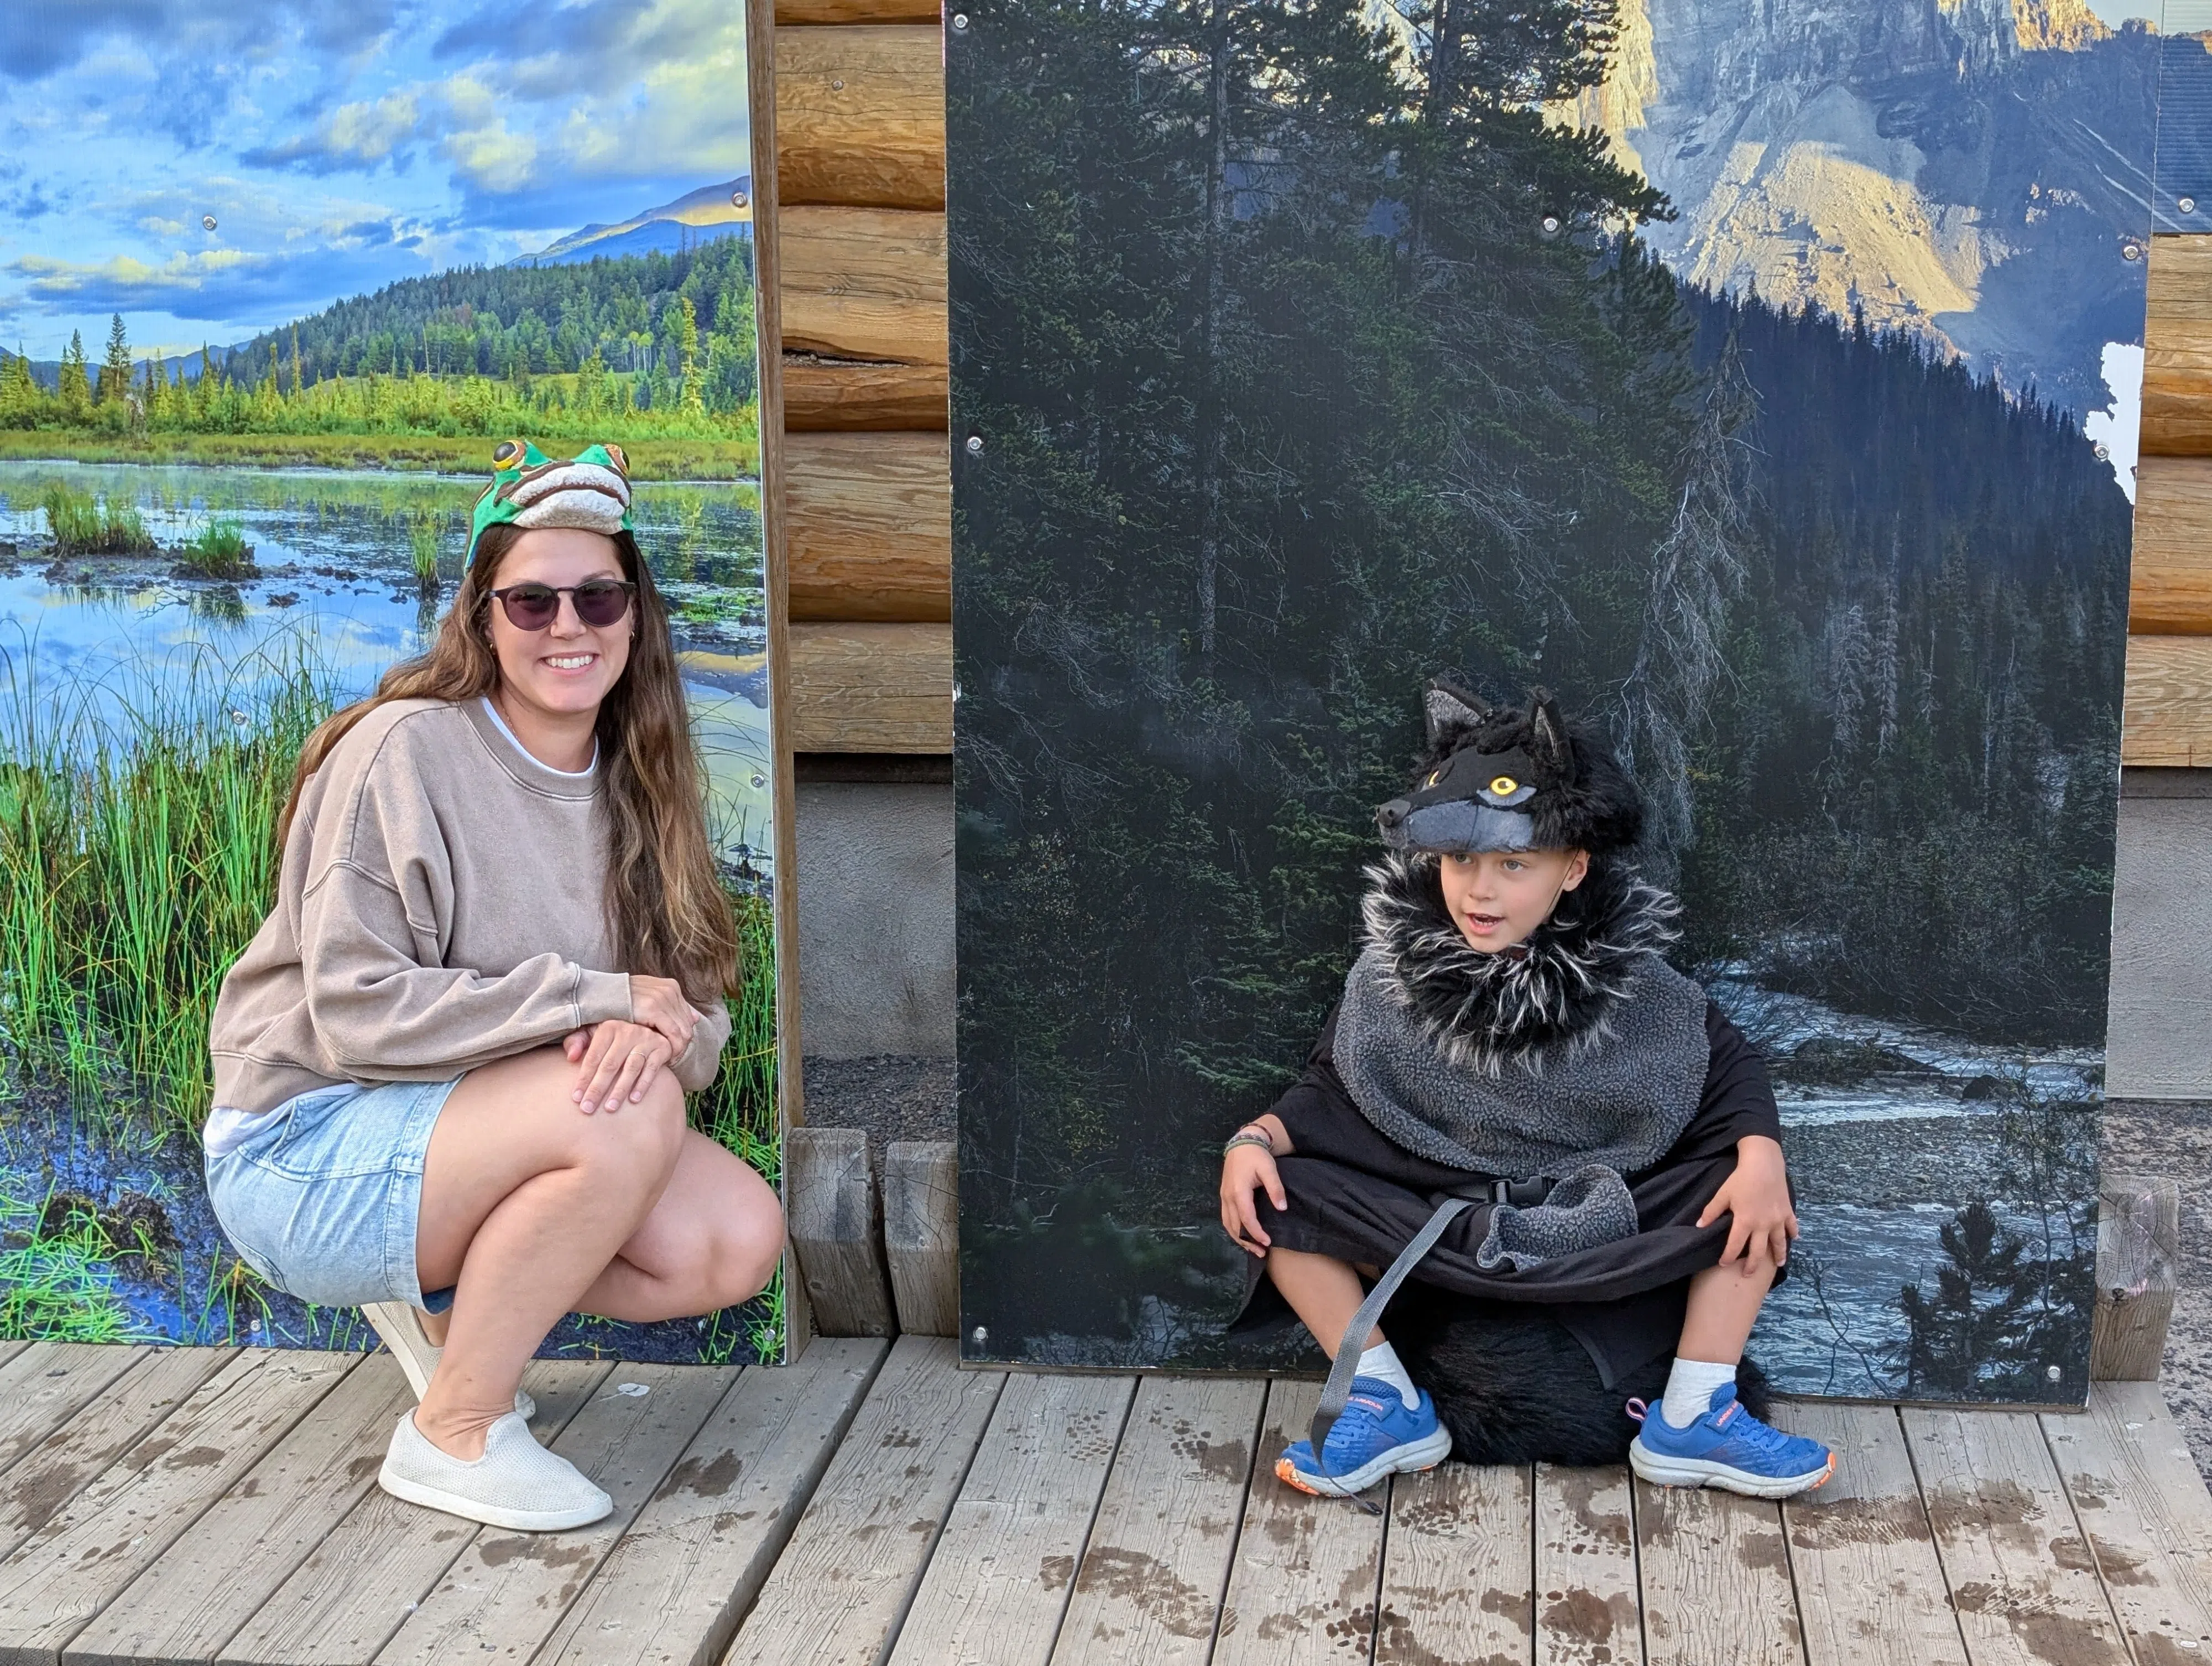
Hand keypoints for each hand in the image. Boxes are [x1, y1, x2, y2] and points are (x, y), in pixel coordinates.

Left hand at [564, 1019, 672, 1113]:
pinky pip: (652, 1069)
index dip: (584, 1078)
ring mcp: (646, 1040)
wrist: (650, 1028)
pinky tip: (634, 1100)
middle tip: (587, 1108)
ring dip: (620, 1090)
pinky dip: (643, 1084)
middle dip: (597, 1089)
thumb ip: (578, 1042)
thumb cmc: (615, 1038)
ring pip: (631, 1068)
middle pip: (610, 1064)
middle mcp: (628, 1032)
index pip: (593, 1056)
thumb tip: (570, 1057)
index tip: (576, 1098)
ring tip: (609, 1108)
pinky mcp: (662, 1048)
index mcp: (608, 1028)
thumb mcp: (594, 1033)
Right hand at [629, 975, 700, 1054]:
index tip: (674, 1048)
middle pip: (687, 1025)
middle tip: (671, 1057)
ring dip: (678, 1048)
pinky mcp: (653, 1008)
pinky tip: (665, 1057)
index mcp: (671, 986)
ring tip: (668, 1059)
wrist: (598, 995)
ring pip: (683, 1031)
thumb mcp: (649, 1000)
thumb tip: (696, 1019)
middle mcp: (669, 990)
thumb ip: (672, 1008)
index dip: (683, 1035)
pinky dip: (672, 1048)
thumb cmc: (622, 1002)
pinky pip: (673, 1034)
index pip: (688, 1017)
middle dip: (682, 1044)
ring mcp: (662, 997)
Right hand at [1219, 1133, 1286, 1257]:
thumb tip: (1282, 1209)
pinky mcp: (1224, 1196)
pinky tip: (1243, 1235)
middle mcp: (1228, 1197)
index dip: (1256, 1233)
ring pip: (1227, 1224)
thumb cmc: (1256, 1156)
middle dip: (1247, 1242)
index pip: (1247, 1219)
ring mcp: (1223, 1197)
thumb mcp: (1269, 1169)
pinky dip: (1234, 1230)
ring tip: (1253, 1248)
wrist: (1241, 1144)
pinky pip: (1226, 1218)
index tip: (1268, 1243)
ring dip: (1239, 1239)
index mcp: (1239, 1191)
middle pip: (1234, 1226)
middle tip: (1261, 1253)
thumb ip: (1275, 1189)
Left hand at [1698, 1135, 1797, 1271]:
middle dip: (1753, 1265)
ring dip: (1779, 1254)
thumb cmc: (1741, 1179)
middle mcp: (1763, 1225)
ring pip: (1779, 1243)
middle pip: (1758, 1251)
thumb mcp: (1723, 1194)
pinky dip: (1793, 1233)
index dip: (1728, 1257)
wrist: (1764, 1164)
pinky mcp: (1787, 1211)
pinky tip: (1793, 1238)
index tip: (1723, 1264)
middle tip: (1749, 1275)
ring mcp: (1777, 1219)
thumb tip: (1699, 1226)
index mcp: (1745, 1222)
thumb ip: (1711, 1212)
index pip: (1735, 1246)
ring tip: (1778, 1264)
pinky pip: (1792, 1226)